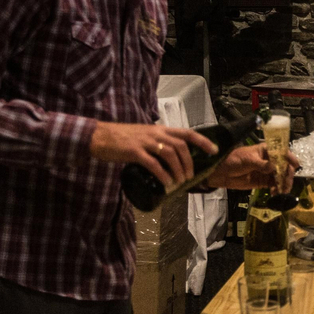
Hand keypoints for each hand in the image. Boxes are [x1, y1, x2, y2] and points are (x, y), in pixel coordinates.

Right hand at [89, 121, 214, 186]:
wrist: (99, 136)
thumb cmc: (121, 138)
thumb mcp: (143, 136)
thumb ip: (156, 143)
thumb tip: (169, 160)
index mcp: (159, 129)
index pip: (187, 133)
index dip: (203, 141)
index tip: (214, 151)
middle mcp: (155, 133)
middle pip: (181, 146)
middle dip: (189, 163)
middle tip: (190, 176)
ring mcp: (145, 142)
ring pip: (170, 154)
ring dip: (178, 170)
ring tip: (179, 182)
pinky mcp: (134, 152)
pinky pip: (153, 164)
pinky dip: (163, 175)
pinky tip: (166, 184)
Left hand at [208, 143, 300, 190]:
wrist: (222, 172)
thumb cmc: (235, 160)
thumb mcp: (248, 160)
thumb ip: (262, 164)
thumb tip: (275, 168)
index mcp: (267, 150)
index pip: (282, 152)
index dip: (290, 158)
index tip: (295, 165)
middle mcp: (270, 160)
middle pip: (284, 167)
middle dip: (287, 175)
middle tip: (286, 183)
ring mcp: (267, 172)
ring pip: (281, 177)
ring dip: (283, 184)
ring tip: (282, 191)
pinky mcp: (263, 182)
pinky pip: (274, 185)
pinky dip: (277, 189)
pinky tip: (276, 193)